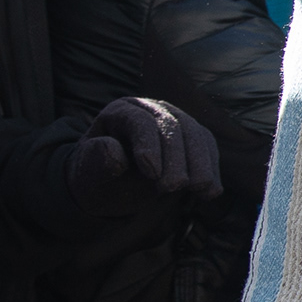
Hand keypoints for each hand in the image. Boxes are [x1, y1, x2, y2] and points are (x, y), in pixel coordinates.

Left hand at [66, 97, 219, 209]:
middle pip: (173, 126)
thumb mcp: (89, 173)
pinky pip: (207, 147)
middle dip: (177, 158)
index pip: (141, 122)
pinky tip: (211, 192)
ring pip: (196, 135)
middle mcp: (151, 109)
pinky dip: (212, 169)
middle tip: (173, 188)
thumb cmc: (97, 176)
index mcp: (121, 112)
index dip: (149, 145)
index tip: (152, 174)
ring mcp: (174, 120)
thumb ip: (98, 160)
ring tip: (200, 191)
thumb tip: (113, 150)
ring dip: (201, 164)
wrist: (111, 185)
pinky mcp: (191, 137)